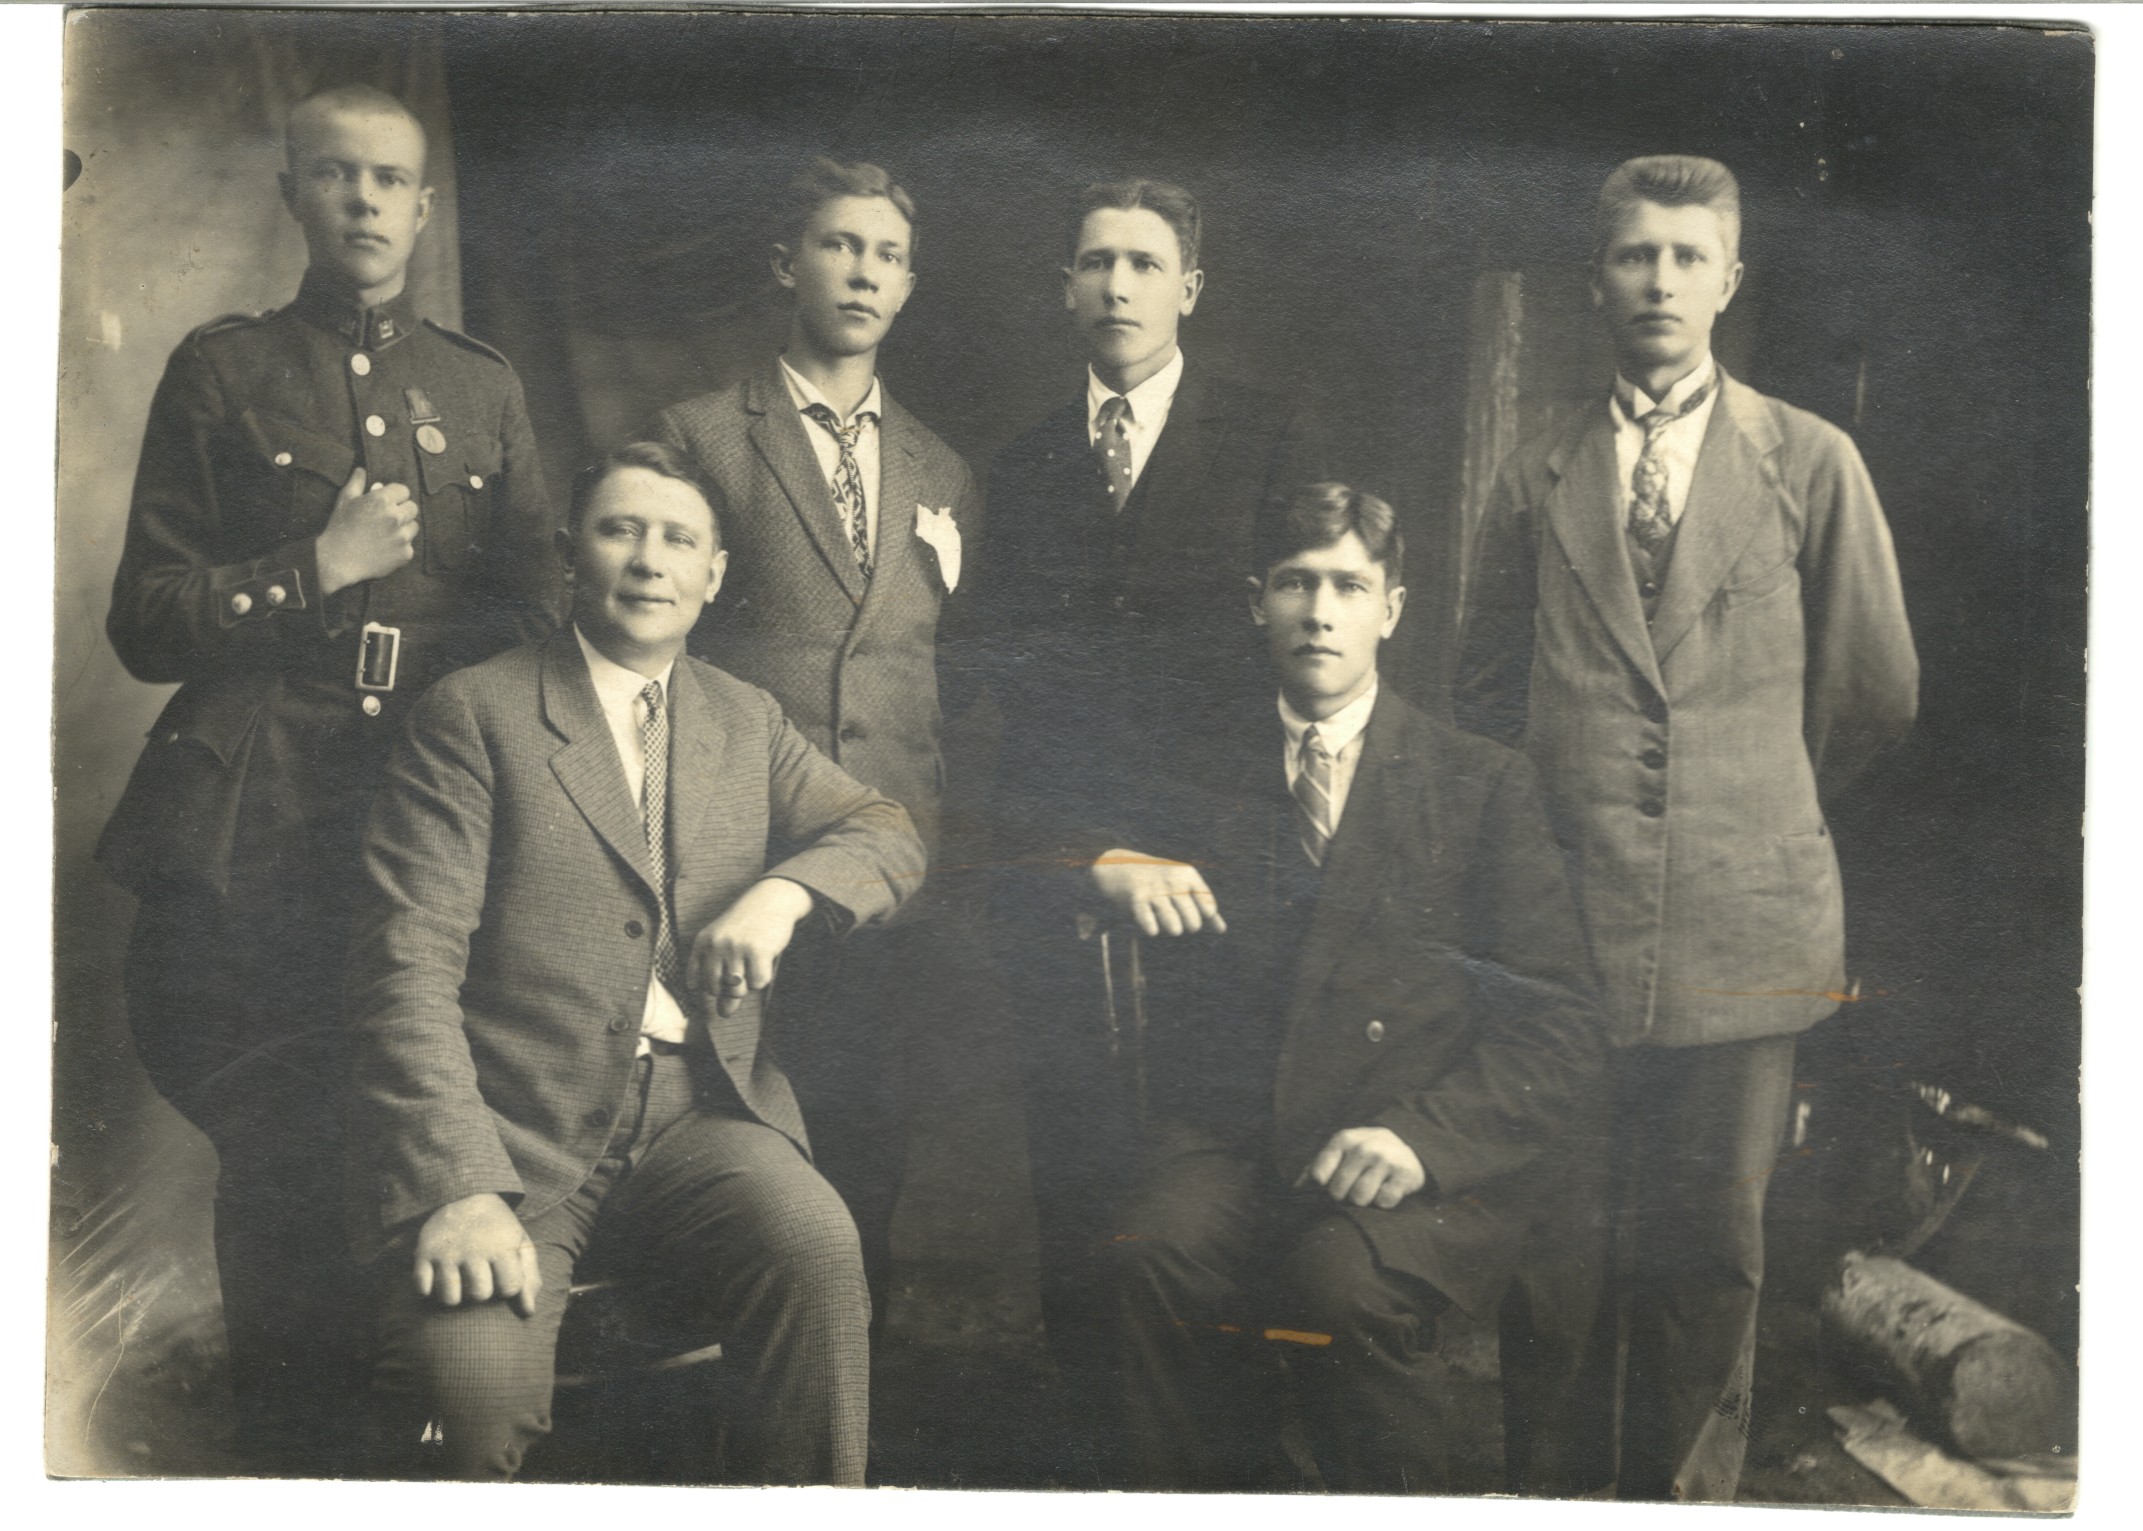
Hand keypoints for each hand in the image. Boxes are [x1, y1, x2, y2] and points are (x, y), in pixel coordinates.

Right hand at [316, 464, 417, 595]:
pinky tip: (385, 548)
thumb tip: (362, 470)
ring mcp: (402, 536)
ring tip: (385, 534)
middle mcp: (396, 516)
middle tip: (386, 518)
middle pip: (412, 508)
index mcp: (382, 500)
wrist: (337, 560)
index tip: (387, 503)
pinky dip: (400, 547)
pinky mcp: (405, 553)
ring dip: (404, 528)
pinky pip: (409, 545)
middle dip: (402, 510)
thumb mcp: (345, 501)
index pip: (404, 491)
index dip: (395, 496)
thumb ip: (357, 483)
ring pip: (414, 526)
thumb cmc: (339, 528)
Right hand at [412, 1192, 539, 1315]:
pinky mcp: (424, 1253)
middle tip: (479, 1277)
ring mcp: (447, 1253)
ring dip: (455, 1296)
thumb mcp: (521, 1245)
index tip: (503, 1276)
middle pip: (479, 1295)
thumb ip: (529, 1278)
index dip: (507, 1288)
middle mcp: (474, 1250)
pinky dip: (428, 1289)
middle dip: (481, 1292)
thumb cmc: (497, 1229)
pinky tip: (437, 1277)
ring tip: (459, 1281)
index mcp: (501, 1247)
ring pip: (450, 1298)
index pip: (509, 1289)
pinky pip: (422, 1288)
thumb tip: (528, 1313)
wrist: (465, 1195)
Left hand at [689, 877, 816, 1016]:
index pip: (696, 983)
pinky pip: (758, 983)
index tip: (726, 973)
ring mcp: (736, 948)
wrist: (771, 899)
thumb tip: (724, 1013)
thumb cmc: (747, 927)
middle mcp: (716, 945)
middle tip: (743, 968)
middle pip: (717, 990)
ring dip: (748, 983)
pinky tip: (765, 959)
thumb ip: (721, 979)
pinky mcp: (757, 951)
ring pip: (738, 990)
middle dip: (731, 987)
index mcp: (702, 942)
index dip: (714, 986)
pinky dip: (764, 977)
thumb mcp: (726, 946)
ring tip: (753, 963)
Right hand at [1089, 850, 1226, 937]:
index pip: (1206, 903)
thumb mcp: (1183, 887)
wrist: (1120, 865)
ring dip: (1173, 926)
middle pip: (1191, 915)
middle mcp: (1173, 881)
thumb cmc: (1158, 883)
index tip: (1202, 915)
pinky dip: (1149, 924)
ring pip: (1170, 918)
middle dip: (1190, 924)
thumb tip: (1222, 930)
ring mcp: (1155, 888)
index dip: (1207, 914)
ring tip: (1175, 930)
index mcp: (1188, 876)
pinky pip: (1145, 914)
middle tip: (1184, 925)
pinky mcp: (1136, 895)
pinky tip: (1153, 931)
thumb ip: (1203, 907)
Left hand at [1299, 1127, 1427, 1209]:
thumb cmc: (1364, 1155)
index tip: (1331, 1184)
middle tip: (1353, 1188)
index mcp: (1343, 1140)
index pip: (1319, 1175)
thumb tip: (1298, 1188)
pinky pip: (1384, 1201)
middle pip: (1338, 1191)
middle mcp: (1363, 1147)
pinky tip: (1386, 1189)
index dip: (1323, 1186)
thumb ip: (1316, 1167)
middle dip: (1343, 1196)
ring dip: (1364, 1200)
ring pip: (1360, 1198)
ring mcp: (1385, 1159)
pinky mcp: (1404, 1174)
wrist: (1406, 1149)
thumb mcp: (1341, 1152)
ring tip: (1369, 1189)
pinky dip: (1384, 1202)